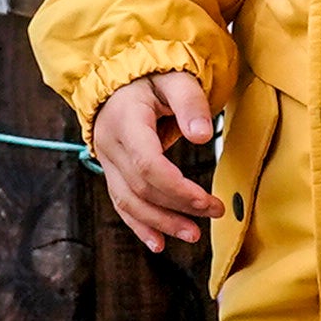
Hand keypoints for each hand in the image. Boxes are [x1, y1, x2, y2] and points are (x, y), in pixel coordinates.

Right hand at [86, 70, 218, 255]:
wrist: (119, 79)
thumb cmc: (152, 77)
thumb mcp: (175, 79)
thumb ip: (190, 104)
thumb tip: (203, 136)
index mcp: (125, 121)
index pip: (147, 165)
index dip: (177, 188)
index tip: (208, 200)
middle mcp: (109, 146)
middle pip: (141, 188)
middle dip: (177, 207)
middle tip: (213, 213)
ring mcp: (106, 161)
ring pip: (129, 202)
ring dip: (160, 223)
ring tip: (192, 235)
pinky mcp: (112, 172)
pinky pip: (121, 204)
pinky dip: (140, 226)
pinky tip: (158, 243)